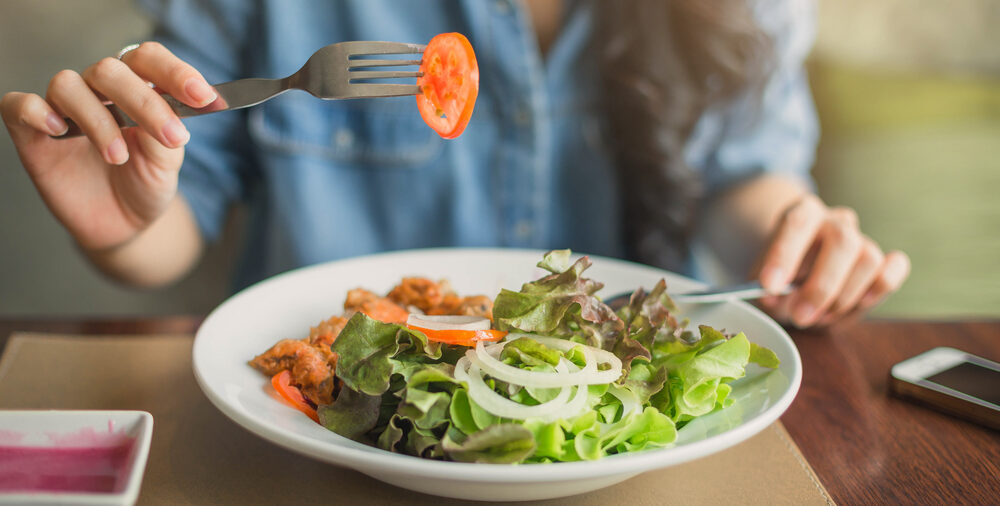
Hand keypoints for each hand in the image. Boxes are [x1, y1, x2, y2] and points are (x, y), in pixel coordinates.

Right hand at [0, 42, 214, 250]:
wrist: (124, 224)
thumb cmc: (145, 184)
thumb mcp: (167, 163)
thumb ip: (168, 132)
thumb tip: (176, 109)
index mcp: (136, 89)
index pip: (148, 59)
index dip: (174, 71)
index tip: (203, 96)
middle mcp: (98, 92)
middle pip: (110, 69)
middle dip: (145, 102)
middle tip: (173, 137)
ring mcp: (63, 110)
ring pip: (68, 85)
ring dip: (99, 120)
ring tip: (119, 157)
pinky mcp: (33, 134)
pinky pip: (20, 105)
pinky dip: (38, 111)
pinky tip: (60, 131)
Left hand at [756, 194, 909, 327]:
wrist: (799, 276)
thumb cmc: (782, 278)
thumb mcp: (766, 286)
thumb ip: (772, 293)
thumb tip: (781, 300)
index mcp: (803, 213)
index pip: (797, 223)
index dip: (784, 255)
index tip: (770, 285)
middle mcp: (836, 221)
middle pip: (843, 241)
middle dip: (821, 286)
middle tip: (800, 316)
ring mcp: (863, 239)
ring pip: (869, 259)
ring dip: (844, 297)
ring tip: (821, 316)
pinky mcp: (884, 261)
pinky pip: (895, 269)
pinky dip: (880, 288)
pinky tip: (859, 302)